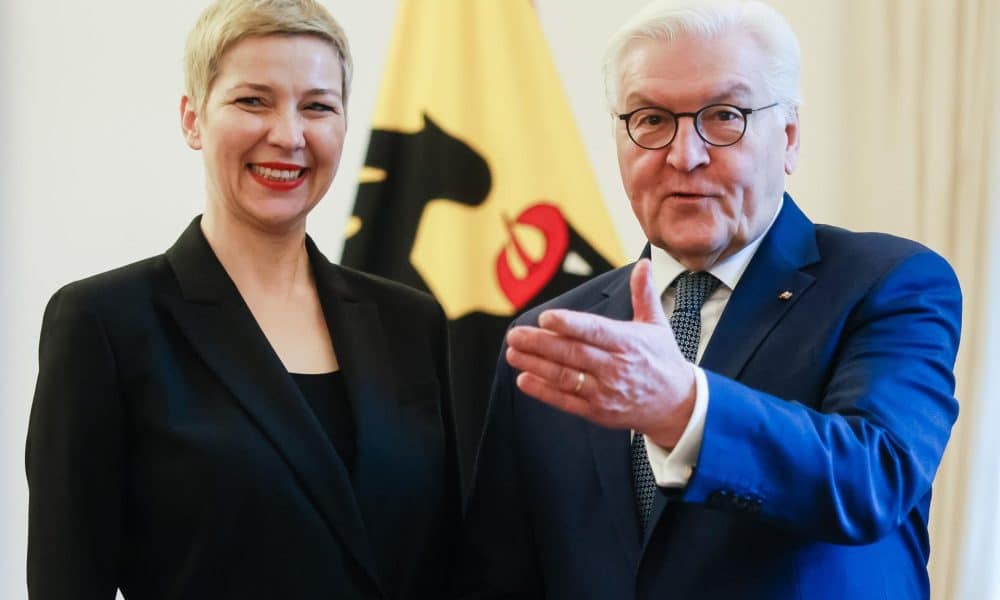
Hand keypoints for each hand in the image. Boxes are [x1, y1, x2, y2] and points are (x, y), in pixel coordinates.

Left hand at [505, 259, 696, 447]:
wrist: (677, 405)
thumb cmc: (662, 360)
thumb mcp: (657, 324)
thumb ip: (644, 293)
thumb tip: (643, 263)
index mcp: (628, 343)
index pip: (595, 331)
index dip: (569, 324)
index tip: (545, 318)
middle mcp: (616, 368)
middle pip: (573, 354)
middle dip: (541, 343)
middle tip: (516, 334)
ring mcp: (606, 392)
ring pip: (565, 377)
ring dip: (536, 365)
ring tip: (513, 352)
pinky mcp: (598, 412)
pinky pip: (566, 401)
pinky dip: (544, 391)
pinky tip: (524, 379)